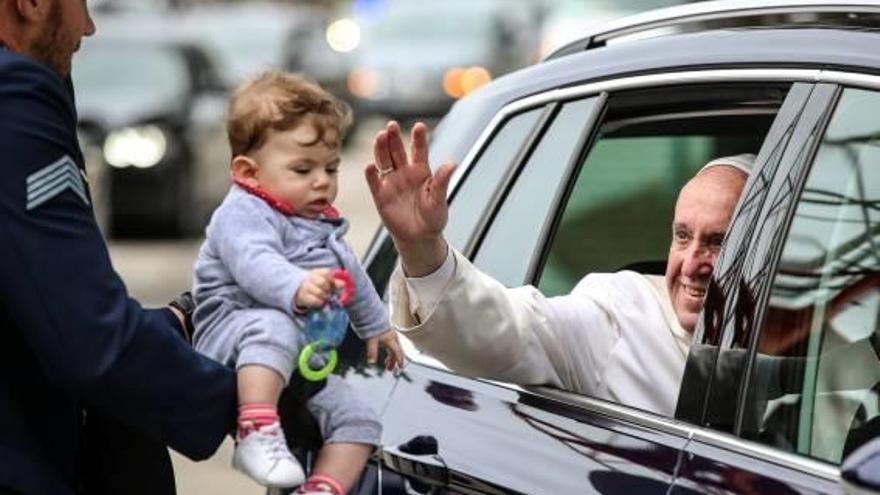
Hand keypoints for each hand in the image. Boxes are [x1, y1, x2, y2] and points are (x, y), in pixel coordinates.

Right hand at [294, 268, 343, 309]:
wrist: (301, 289)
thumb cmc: (317, 284)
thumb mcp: (326, 281)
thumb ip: (335, 282)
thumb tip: (343, 284)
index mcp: (317, 272)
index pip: (327, 272)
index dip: (332, 279)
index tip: (334, 284)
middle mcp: (310, 278)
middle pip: (322, 282)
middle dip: (328, 289)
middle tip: (329, 292)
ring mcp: (306, 287)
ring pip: (319, 292)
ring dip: (325, 296)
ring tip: (325, 297)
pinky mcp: (303, 297)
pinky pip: (315, 301)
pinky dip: (320, 302)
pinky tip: (321, 301)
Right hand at [365, 121, 455, 275]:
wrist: (420, 238)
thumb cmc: (432, 218)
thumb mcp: (439, 199)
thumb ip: (442, 181)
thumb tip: (452, 163)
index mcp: (421, 171)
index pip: (419, 150)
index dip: (418, 138)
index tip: (419, 126)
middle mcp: (404, 172)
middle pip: (397, 150)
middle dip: (394, 138)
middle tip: (392, 126)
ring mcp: (391, 182)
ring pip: (383, 160)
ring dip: (381, 148)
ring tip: (380, 137)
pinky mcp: (380, 195)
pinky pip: (374, 182)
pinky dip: (371, 174)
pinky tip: (370, 166)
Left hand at [366, 330, 403, 370]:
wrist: (372, 316)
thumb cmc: (373, 326)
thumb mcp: (371, 341)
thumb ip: (372, 352)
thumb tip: (371, 362)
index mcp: (391, 340)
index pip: (397, 352)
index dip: (399, 360)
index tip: (400, 367)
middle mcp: (393, 338)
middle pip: (395, 352)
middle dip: (393, 362)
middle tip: (389, 369)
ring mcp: (390, 337)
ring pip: (393, 350)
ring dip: (391, 358)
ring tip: (387, 365)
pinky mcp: (387, 336)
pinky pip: (391, 347)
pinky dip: (389, 353)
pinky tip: (385, 356)